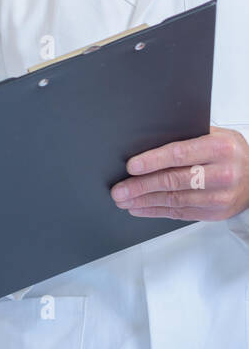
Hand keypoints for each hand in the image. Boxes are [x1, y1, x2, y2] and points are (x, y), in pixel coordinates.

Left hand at [110, 126, 248, 220]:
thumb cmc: (230, 153)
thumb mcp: (216, 135)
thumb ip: (186, 137)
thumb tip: (146, 141)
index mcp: (220, 148)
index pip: (180, 154)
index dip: (152, 161)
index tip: (131, 166)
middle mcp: (223, 173)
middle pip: (174, 181)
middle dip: (141, 186)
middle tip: (119, 190)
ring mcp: (220, 196)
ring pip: (175, 200)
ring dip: (145, 201)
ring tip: (124, 200)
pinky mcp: (216, 213)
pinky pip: (181, 213)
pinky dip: (156, 211)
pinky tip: (140, 208)